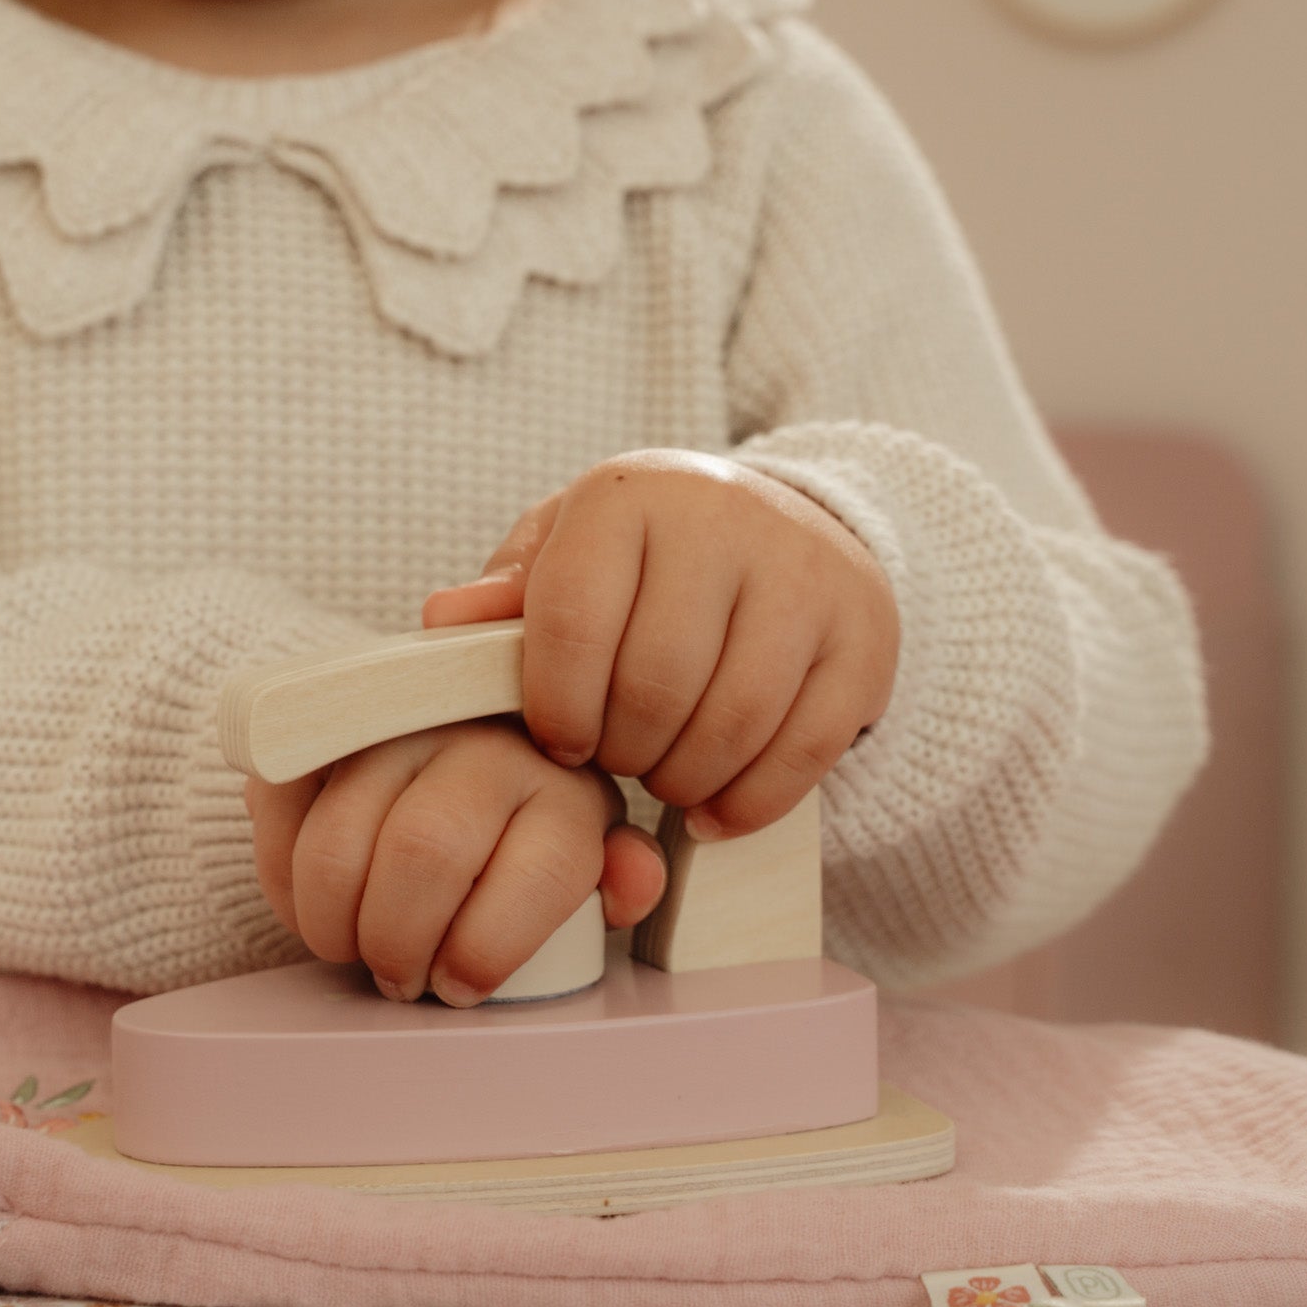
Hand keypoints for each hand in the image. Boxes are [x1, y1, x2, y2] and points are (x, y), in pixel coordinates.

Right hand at [246, 720, 656, 1007]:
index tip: (459, 987)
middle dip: (400, 942)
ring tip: (351, 948)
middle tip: (397, 978)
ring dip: (334, 923)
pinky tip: (311, 907)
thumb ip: (612, 874)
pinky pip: (282, 814)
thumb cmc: (521, 817)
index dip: (489, 948)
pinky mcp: (319, 725)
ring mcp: (395, 723)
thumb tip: (631, 884)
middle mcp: (482, 738)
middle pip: (425, 851)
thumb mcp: (580, 845)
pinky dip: (284, 882)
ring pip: (341, 843)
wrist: (449, 721)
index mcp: (563, 781)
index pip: (538, 870)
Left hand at [420, 450, 897, 838]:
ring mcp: (805, 575)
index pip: (573, 622)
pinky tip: (716, 809)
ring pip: (734, 722)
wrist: (784, 529)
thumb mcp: (567, 556)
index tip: (557, 740)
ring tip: (662, 779)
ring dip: (684, 780)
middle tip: (615, 761)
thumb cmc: (645, 560)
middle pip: (656, 684)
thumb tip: (443, 617)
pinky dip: (751, 801)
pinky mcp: (864, 634)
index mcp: (629, 497)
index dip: (555, 706)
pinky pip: (806, 749)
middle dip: (622, 750)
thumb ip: (507, 596)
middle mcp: (723, 520)